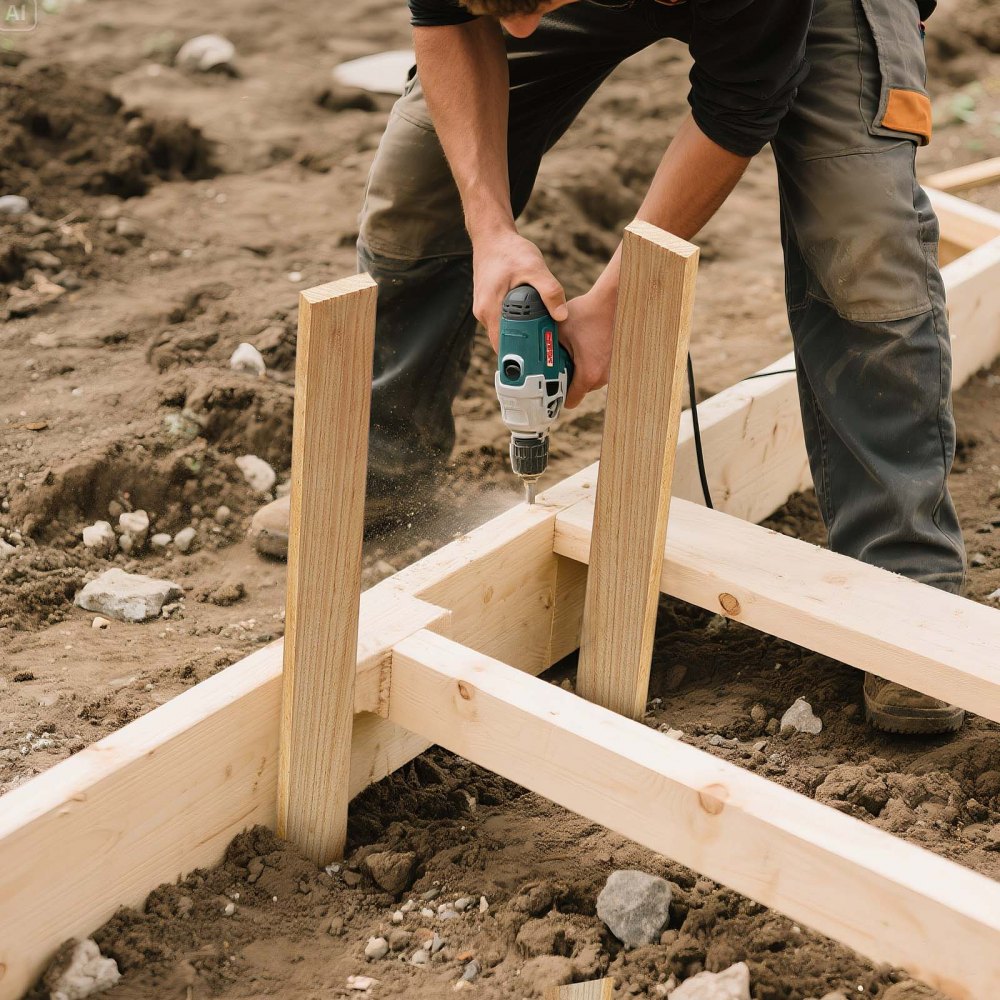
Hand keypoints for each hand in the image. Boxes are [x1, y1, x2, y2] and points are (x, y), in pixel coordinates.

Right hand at [472, 230, 567, 350]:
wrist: (492, 237)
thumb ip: (550, 291)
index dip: (519, 357)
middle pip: (503, 342)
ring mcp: (484, 309)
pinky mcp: (489, 305)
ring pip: (503, 332)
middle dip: (523, 349)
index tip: (536, 366)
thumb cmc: (510, 250)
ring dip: (520, 336)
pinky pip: (502, 322)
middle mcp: (484, 313)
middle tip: (545, 355)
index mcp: (490, 309)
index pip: (502, 346)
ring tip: (542, 340)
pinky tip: (531, 323)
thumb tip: (561, 316)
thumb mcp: (535, 267)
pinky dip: (516, 325)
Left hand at [558, 286, 617, 408]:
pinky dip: (588, 363)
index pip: (570, 401)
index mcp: (588, 374)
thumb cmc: (588, 313)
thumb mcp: (559, 330)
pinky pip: (596, 369)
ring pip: (587, 380)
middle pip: (578, 390)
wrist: (613, 300)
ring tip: (571, 352)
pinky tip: (582, 347)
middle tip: (556, 363)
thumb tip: (529, 356)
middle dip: (566, 380)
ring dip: (577, 371)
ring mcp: (610, 370)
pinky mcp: (614, 362)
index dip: (556, 396)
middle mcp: (603, 376)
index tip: (547, 387)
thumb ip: (546, 347)